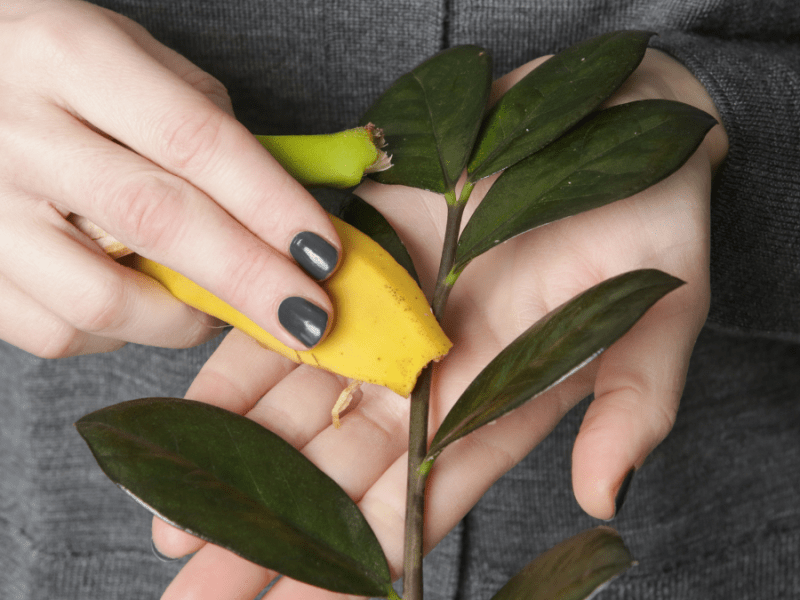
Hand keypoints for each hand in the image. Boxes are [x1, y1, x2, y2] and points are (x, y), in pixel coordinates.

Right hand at [0, 0, 337, 356]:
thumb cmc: (57, 73)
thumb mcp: (130, 57)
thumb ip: (202, 121)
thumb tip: (279, 206)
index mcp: (73, 57)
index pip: (196, 140)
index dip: (271, 204)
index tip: (323, 253)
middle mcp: (19, 130)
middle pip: (157, 220)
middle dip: (250, 279)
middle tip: (309, 318)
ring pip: (102, 298)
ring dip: (185, 319)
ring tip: (219, 310)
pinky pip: (58, 332)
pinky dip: (121, 334)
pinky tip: (143, 308)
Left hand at [152, 49, 727, 599]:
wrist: (610, 119)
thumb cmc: (651, 220)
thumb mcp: (661, 312)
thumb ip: (633, 403)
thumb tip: (605, 496)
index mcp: (496, 402)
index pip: (415, 506)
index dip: (352, 565)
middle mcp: (432, 375)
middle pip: (340, 474)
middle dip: (269, 537)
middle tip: (198, 592)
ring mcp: (390, 319)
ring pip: (301, 408)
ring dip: (237, 464)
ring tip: (175, 529)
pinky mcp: (360, 258)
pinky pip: (289, 318)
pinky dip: (240, 367)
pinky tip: (188, 417)